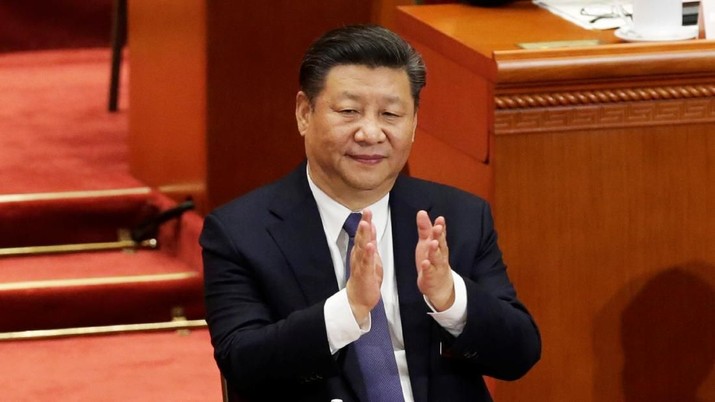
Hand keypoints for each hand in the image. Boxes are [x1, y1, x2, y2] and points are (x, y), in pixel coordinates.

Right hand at [345, 209, 382, 323]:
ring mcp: (360, 264)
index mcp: (362, 251)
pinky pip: (366, 263)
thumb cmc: (366, 278)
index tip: (368, 209)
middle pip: (361, 237)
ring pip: (361, 247)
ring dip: (363, 235)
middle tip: (366, 211)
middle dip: (364, 224)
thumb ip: (371, 242)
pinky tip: (369, 246)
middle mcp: (359, 256)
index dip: (366, 221)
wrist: (359, 299)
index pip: (364, 234)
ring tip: (365, 224)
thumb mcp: (371, 257)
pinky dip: (367, 254)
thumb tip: (371, 227)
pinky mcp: (364, 274)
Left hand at [415, 210, 453, 310]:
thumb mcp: (427, 243)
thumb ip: (425, 228)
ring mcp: (436, 266)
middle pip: (440, 244)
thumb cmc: (433, 261)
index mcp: (439, 246)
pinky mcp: (431, 277)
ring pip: (437, 258)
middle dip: (439, 236)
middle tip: (437, 228)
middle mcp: (440, 255)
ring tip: (433, 243)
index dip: (440, 226)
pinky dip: (427, 267)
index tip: (440, 219)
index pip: (440, 234)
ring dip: (435, 250)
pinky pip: (429, 272)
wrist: (439, 285)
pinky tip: (425, 263)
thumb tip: (422, 212)